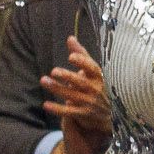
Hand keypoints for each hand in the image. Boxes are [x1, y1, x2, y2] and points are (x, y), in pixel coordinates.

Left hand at [42, 35, 110, 153]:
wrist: (110, 114)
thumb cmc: (98, 86)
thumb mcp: (92, 71)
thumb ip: (81, 55)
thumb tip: (70, 38)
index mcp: (99, 77)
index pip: (92, 69)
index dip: (82, 62)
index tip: (71, 56)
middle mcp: (96, 89)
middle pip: (81, 82)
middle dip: (67, 76)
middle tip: (54, 71)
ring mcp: (90, 103)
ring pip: (72, 96)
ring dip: (57, 89)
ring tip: (44, 81)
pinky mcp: (84, 114)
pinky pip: (69, 112)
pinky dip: (57, 109)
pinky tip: (45, 104)